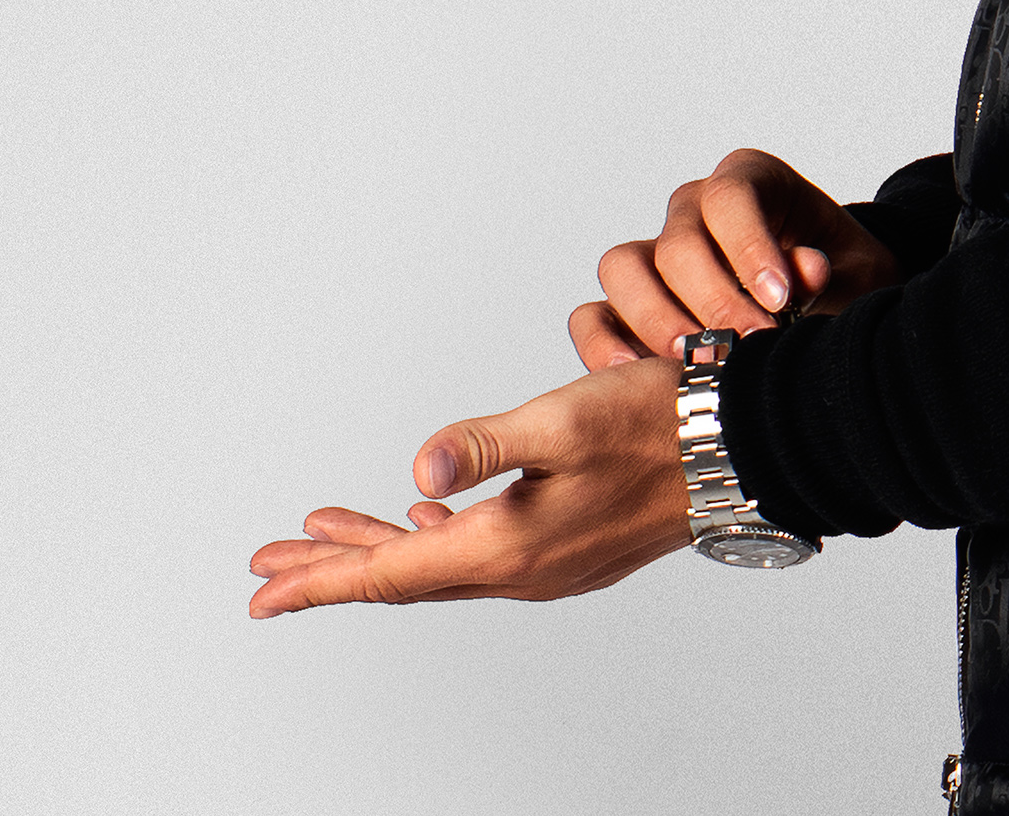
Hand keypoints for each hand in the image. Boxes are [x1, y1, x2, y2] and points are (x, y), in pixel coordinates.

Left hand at [244, 359, 689, 616]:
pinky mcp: (572, 546)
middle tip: (268, 566)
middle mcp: (524, 570)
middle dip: (333, 566)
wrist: (747, 448)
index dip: (321, 578)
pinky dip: (435, 541)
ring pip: (440, 565)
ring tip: (327, 536)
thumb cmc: (661, 423)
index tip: (261, 592)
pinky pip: (479, 556)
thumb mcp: (564, 418)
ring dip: (381, 549)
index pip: (392, 573)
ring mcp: (550, 564)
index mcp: (510, 546)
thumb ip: (485, 444)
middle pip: (406, 577)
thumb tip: (418, 468)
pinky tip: (428, 519)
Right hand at [571, 147, 903, 371]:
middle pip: (678, 242)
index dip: (749, 246)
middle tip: (748, 344)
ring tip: (694, 362)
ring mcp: (654, 257)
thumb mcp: (856, 271)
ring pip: (622, 268)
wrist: (830, 310)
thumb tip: (806, 268)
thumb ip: (832, 269)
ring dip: (657, 320)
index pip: (731, 197)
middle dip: (714, 300)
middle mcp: (693, 213)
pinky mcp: (626, 307)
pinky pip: (592, 315)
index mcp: (748, 184)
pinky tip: (641, 377)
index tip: (780, 297)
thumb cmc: (841, 282)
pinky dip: (605, 346)